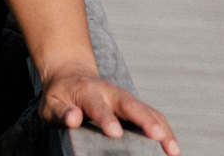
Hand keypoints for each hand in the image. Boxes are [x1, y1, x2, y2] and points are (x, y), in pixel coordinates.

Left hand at [40, 70, 179, 155]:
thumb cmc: (60, 96)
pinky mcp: (136, 107)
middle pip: (132, 106)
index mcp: (87, 92)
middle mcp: (111, 93)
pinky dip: (166, 131)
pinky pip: (155, 117)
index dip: (106, 118)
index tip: (113, 132)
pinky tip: (173, 149)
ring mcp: (126, 99)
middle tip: (157, 136)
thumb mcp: (50, 104)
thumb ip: (60, 112)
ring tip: (173, 151)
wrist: (71, 75)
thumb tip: (73, 119)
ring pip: (148, 111)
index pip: (97, 106)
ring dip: (162, 129)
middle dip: (145, 121)